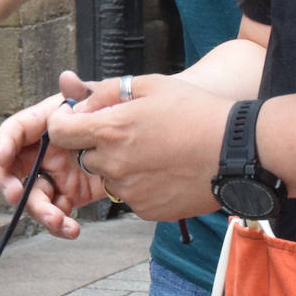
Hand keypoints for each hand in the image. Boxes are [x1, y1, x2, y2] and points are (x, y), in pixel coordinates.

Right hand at [0, 75, 103, 238]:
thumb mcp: (98, 99)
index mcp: (45, 125)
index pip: (15, 131)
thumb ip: (81, 93)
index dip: (4, 143)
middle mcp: (43, 151)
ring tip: (58, 221)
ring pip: (34, 198)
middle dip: (10, 185)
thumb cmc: (111, 113)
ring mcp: (54, 176)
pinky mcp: (70, 195)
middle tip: (17, 196)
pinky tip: (71, 230)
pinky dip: (61, 225)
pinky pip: (58, 213)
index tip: (2, 157)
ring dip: (40, 212)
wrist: (138, 140)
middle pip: (14, 171)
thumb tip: (67, 78)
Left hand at [47, 72, 230, 220]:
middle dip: (98, 146)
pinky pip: (130, 197)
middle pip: (84, 157)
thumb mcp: (150, 85)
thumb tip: (79, 104)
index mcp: (110, 130)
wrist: (237, 151)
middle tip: (131, 135)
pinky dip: (140, 186)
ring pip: (109, 178)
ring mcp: (129, 191)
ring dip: (120, 166)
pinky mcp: (145, 210)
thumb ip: (105, 92)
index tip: (76, 121)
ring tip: (155, 152)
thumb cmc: (196, 111)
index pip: (58, 131)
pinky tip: (165, 171)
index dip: (64, 124)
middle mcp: (113, 163)